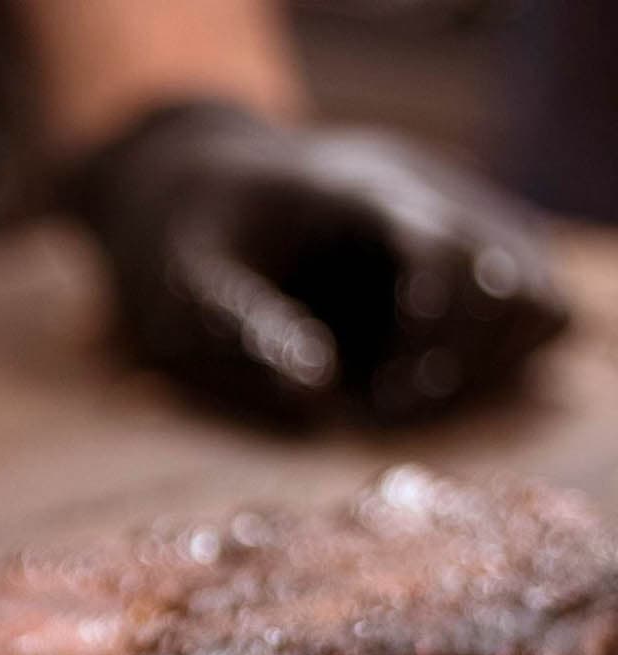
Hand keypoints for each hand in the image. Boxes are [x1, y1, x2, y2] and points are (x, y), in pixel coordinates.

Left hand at [67, 102, 568, 420]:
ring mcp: (460, 222)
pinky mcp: (469, 254)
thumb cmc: (187, 240)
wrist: (204, 181)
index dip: (428, 332)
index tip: (379, 394)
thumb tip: (316, 390)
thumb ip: (245, 330)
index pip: (440, 248)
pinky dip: (496, 355)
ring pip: (538, 299)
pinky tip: (418, 375)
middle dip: (454, 362)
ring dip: (484, 364)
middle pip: (508, 281)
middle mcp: (429, 197)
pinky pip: (532, 307)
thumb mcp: (185, 287)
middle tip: (377, 405)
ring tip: (395, 393)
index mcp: (357, 192)